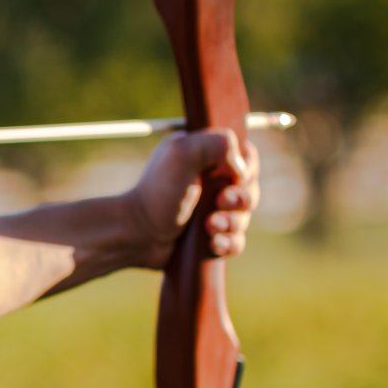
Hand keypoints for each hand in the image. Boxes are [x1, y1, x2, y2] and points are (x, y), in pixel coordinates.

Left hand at [126, 128, 260, 268]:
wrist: (137, 234)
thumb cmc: (157, 192)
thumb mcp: (183, 152)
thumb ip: (219, 143)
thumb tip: (241, 167)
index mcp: (204, 156)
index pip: (246, 157)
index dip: (246, 169)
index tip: (233, 177)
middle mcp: (209, 182)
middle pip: (249, 189)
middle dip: (240, 199)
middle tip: (219, 202)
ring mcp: (210, 210)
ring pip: (244, 218)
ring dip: (231, 223)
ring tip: (209, 227)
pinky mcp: (210, 236)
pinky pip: (236, 242)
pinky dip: (228, 243)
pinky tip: (213, 244)